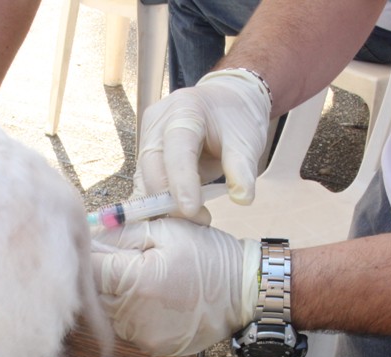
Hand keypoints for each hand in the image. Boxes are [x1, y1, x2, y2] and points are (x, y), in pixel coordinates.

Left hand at [91, 218, 260, 355]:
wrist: (246, 291)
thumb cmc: (209, 256)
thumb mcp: (166, 231)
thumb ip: (122, 233)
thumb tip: (89, 236)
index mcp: (135, 282)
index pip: (88, 270)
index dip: (92, 255)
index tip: (102, 247)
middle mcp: (134, 316)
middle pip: (95, 294)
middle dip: (106, 276)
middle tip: (132, 262)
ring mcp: (143, 337)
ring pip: (110, 312)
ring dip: (119, 296)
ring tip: (149, 281)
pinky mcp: (153, 348)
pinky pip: (128, 328)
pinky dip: (134, 314)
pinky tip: (157, 300)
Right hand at [135, 69, 271, 219]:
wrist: (224, 104)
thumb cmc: (234, 120)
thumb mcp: (246, 140)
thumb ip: (242, 168)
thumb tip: (242, 198)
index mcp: (184, 110)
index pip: (177, 150)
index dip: (181, 181)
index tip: (190, 210)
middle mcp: (157, 122)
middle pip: (153, 167)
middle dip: (171, 200)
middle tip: (200, 219)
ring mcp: (147, 138)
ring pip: (144, 179)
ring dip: (163, 205)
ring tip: (194, 219)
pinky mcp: (144, 155)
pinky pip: (145, 183)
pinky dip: (158, 202)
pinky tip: (175, 216)